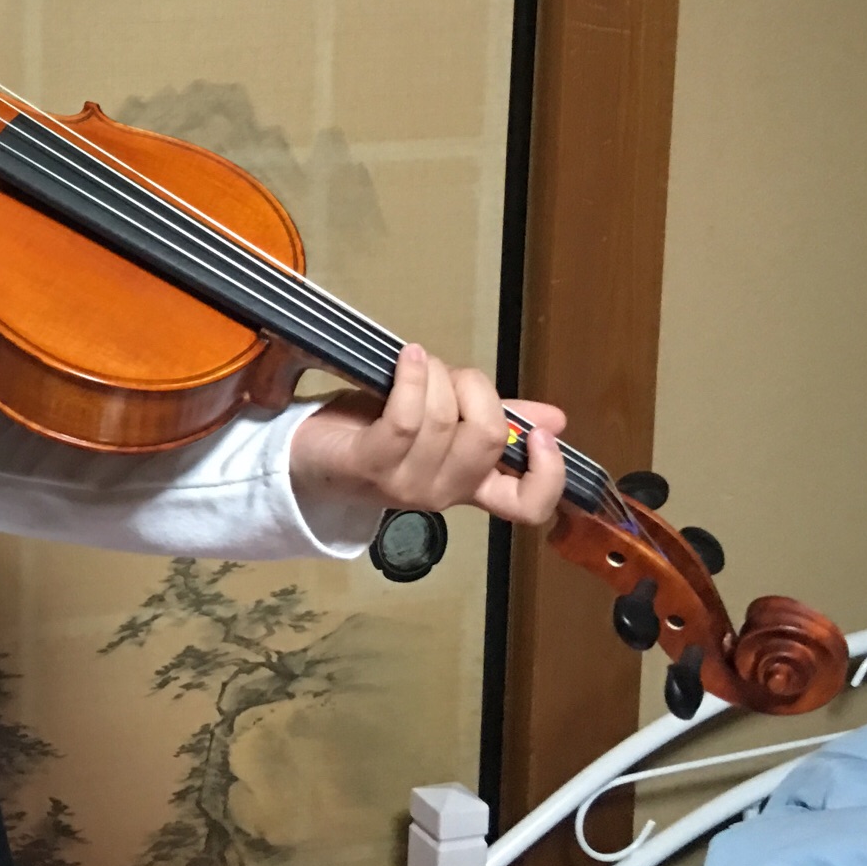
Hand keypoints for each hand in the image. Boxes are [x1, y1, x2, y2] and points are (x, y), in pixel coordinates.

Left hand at [287, 343, 566, 527]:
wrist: (310, 453)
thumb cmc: (380, 432)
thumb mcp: (446, 425)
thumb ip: (499, 421)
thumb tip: (557, 419)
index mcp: (470, 487)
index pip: (528, 507)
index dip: (548, 473)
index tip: (540, 433)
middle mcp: (443, 494)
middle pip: (487, 439)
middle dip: (476, 389)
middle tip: (453, 376)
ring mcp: (405, 485)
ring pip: (446, 421)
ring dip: (438, 378)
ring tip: (419, 366)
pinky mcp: (370, 465)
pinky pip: (406, 418)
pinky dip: (414, 378)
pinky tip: (409, 358)